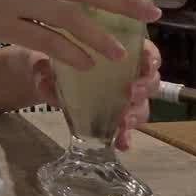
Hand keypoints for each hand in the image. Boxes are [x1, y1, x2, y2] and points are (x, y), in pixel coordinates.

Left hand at [31, 39, 162, 150]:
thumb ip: (45, 69)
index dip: (151, 58)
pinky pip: (126, 129)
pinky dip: (126, 136)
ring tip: (123, 122)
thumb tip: (44, 80)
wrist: (47, 81)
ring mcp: (124, 98)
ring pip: (142, 106)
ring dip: (135, 115)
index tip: (147, 64)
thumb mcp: (48, 60)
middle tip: (130, 92)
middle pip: (150, 81)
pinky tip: (122, 144)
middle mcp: (127, 75)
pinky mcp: (116, 118)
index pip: (146, 51)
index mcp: (118, 52)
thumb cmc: (56, 61)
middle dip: (144, 87)